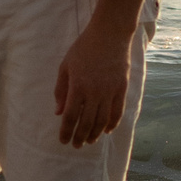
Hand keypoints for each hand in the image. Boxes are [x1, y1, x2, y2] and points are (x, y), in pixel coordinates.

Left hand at [52, 19, 133, 147]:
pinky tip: (106, 131)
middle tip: (76, 145)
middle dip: (80, 137)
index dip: (66, 132)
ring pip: (102, 120)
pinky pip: (117, 112)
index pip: (71, 117)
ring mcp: (110, 91)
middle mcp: (94, 92)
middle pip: (87, 123)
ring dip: (95, 134)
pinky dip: (112, 124)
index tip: (63, 141)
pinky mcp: (122, 88)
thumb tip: (58, 112)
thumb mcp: (65, 66)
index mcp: (78, 87)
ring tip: (89, 141)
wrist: (110, 34)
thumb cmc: (84, 48)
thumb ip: (61, 90)